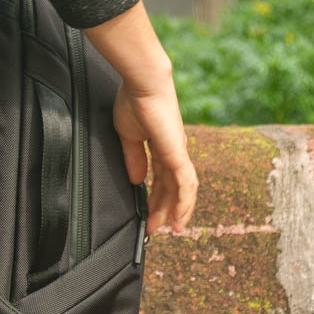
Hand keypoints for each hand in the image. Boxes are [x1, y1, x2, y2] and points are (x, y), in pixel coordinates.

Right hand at [81, 0, 196, 235]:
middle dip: (165, 210)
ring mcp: (178, 153)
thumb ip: (134, 158)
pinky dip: (184, 203)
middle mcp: (174, 152)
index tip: (147, 214)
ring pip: (183, 190)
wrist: (143, 84)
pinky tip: (179, 217)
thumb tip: (137, 181)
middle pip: (172, 188)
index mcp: (161, 146)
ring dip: (177, 211)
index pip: (161, 179)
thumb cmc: (133, 101)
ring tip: (172, 230)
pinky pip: (185, 184)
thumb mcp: (128, 136)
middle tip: (157, 229)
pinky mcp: (177, 154)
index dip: (155, 197)